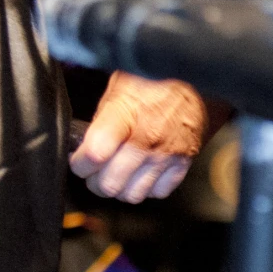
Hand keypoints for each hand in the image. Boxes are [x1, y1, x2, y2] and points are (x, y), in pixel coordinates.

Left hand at [70, 72, 213, 202]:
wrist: (194, 76)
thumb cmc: (152, 79)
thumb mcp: (116, 89)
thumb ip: (100, 120)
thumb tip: (83, 144)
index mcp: (125, 116)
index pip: (94, 155)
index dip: (79, 164)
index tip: (77, 161)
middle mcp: (146, 139)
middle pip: (110, 184)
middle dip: (95, 182)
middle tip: (94, 173)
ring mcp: (166, 154)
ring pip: (133, 195)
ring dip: (120, 189)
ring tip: (116, 177)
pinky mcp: (184, 162)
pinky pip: (159, 192)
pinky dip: (147, 189)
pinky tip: (140, 175)